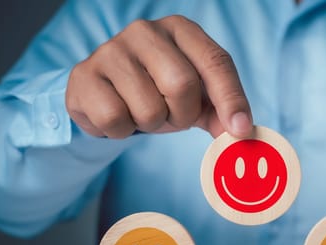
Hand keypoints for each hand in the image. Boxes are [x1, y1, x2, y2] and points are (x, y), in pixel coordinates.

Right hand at [65, 15, 252, 138]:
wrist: (106, 95)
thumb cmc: (159, 92)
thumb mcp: (197, 99)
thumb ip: (222, 113)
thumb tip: (242, 132)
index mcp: (181, 30)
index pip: (215, 61)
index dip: (231, 99)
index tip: (240, 130)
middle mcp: (145, 31)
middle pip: (181, 85)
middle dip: (182, 115)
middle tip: (171, 115)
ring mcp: (110, 50)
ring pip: (148, 108)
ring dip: (151, 125)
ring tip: (141, 112)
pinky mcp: (83, 75)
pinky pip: (115, 119)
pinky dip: (121, 131)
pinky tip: (117, 115)